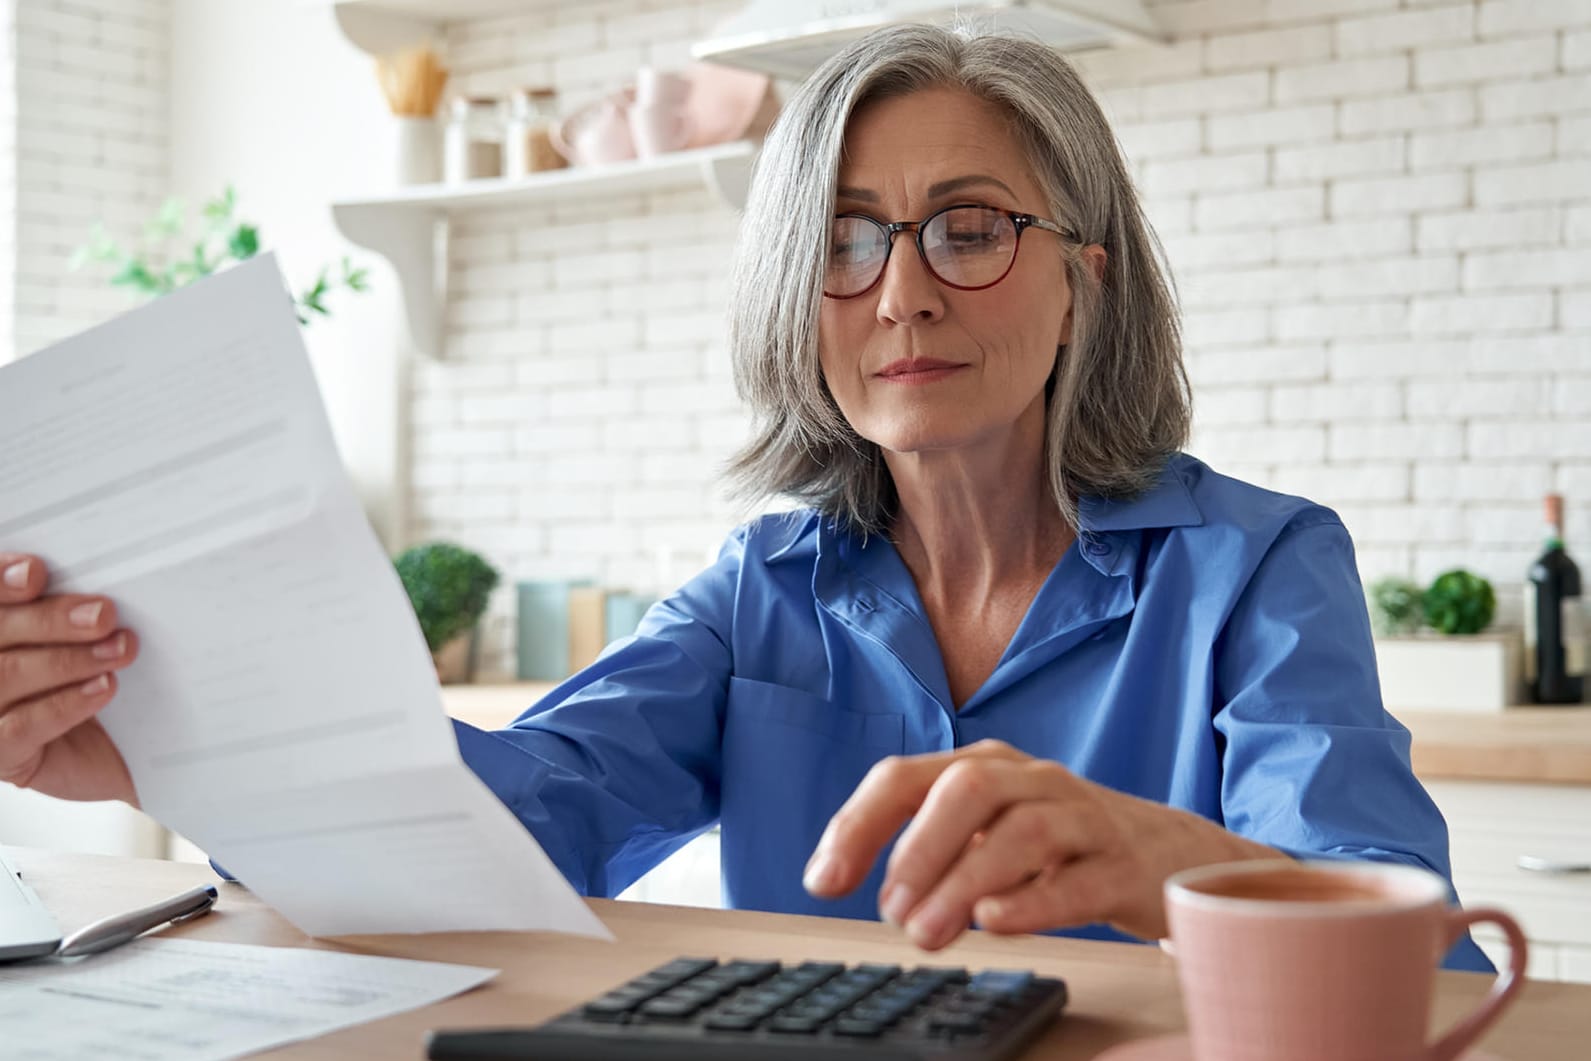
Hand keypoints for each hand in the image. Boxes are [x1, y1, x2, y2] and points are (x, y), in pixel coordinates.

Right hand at [0, 553, 139, 804]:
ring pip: (7, 675)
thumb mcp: (78, 641)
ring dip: (69, 659)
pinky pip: (20, 727)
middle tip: (103, 615)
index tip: (35, 572)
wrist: (110, 756)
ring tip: (118, 650)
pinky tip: (104, 687)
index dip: (0, 580)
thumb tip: (93, 596)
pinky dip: (67, 702)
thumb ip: (70, 614)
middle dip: (51, 619)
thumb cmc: (86, 683)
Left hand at [802, 739, 1277, 948]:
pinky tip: (995, 921)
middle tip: (889, 911)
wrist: (1169, 853)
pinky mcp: (1123, 865)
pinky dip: (1033, 900)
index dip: (857, 825)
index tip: (822, 881)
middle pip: (967, 788)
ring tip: (928, 933)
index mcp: (985, 767)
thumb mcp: (987, 831)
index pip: (905, 777)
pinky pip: (1079, 878)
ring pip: (1023, 831)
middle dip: (918, 847)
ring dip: (965, 882)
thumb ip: (928, 848)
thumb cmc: (1060, 844)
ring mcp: (1082, 818)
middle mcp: (1031, 780)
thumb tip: (861, 885)